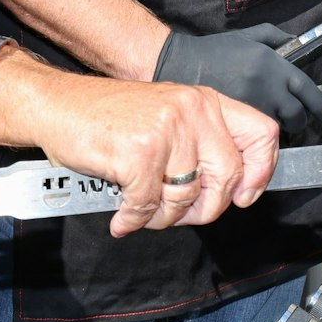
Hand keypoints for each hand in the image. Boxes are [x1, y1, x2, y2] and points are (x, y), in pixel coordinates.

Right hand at [24, 71, 278, 237]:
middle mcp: (192, 112)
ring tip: (143, 211)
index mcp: (205, 102)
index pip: (262, 133)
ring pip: (186, 198)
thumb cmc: (109, 115)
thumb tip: (232, 187)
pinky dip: (133, 219)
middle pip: (228, 177)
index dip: (261, 171)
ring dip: (162, 217)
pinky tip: (122, 216)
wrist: (59, 105)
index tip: (245, 194)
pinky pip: (148, 206)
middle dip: (205, 208)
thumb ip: (201, 141)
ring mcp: (167, 131)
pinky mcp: (139, 154)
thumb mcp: (168, 113)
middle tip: (180, 215)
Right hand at [154, 23, 321, 133]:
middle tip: (298, 120)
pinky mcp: (236, 119)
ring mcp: (251, 104)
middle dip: (300, 121)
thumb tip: (297, 41)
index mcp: (272, 63)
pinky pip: (257, 131)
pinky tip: (255, 126)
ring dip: (281, 127)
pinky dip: (261, 131)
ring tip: (275, 123)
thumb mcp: (250, 35)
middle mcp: (265, 85)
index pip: (307, 89)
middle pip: (296, 114)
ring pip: (278, 127)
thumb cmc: (216, 50)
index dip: (321, 106)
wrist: (182, 63)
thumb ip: (277, 38)